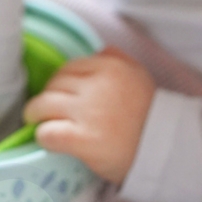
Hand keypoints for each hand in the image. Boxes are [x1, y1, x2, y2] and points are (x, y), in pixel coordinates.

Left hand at [22, 46, 156, 185]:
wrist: (164, 150)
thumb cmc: (150, 116)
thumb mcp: (140, 75)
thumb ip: (118, 58)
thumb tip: (95, 51)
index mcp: (111, 66)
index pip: (70, 67)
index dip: (60, 82)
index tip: (58, 94)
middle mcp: (98, 85)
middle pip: (54, 84)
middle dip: (46, 97)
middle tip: (44, 109)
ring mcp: (89, 112)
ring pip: (44, 104)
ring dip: (36, 114)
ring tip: (37, 122)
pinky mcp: (83, 139)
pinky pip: (47, 132)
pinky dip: (43, 136)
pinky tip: (47, 140)